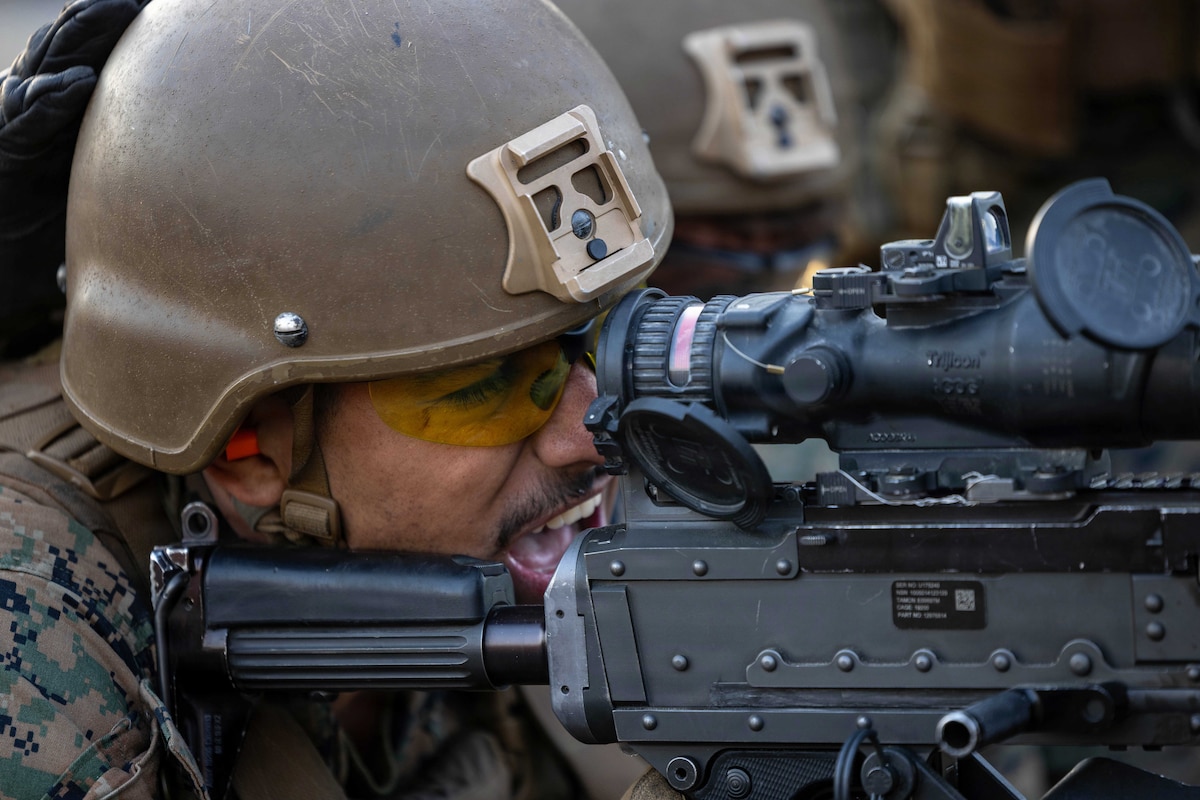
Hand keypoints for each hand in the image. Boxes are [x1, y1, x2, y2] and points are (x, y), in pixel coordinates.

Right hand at [0, 0, 145, 351]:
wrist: (8, 273)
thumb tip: (219, 178)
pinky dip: (51, 101)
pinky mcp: (3, 156)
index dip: (122, 31)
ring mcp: (18, 129)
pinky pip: (25, 123)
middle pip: (73, 50)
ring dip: (81, 38)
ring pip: (46, 70)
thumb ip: (152, 176)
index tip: (159, 7)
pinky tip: (78, 83)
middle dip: (104, 18)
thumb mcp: (116, 195)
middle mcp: (41, 112)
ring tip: (113, 8)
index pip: (95, 58)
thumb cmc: (62, 237)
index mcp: (69, 115)